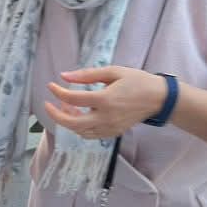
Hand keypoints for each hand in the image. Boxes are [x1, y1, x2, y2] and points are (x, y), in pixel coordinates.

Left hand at [44, 65, 166, 140]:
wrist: (158, 98)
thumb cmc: (137, 81)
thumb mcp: (113, 71)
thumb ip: (87, 75)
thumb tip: (64, 76)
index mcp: (105, 99)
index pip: (73, 99)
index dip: (58, 92)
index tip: (51, 85)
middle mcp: (106, 117)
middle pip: (72, 123)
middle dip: (55, 115)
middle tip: (48, 104)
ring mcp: (110, 128)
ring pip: (80, 131)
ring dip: (68, 120)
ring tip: (66, 106)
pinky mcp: (113, 133)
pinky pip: (90, 134)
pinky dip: (80, 127)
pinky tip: (79, 114)